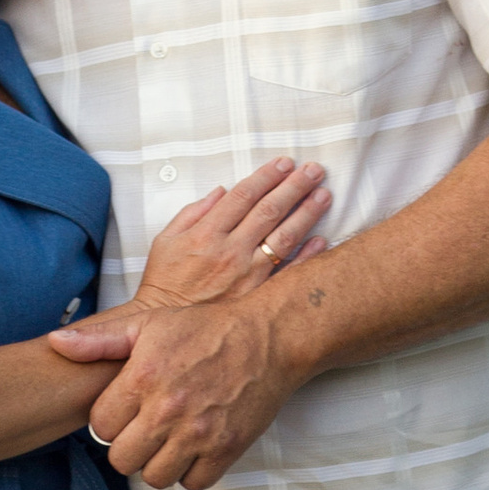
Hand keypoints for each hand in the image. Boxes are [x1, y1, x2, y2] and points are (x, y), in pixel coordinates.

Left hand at [47, 288, 301, 489]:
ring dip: (157, 463)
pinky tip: (191, 450)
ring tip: (167, 441)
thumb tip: (56, 343)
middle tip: (144, 430)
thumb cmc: (206, 329)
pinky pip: (193, 483)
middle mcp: (168, 409)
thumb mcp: (149, 323)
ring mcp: (199, 433)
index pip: (101, 426)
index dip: (110, 420)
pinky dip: (190, 472)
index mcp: (143, 378)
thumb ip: (100, 340)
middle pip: (122, 460)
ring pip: (154, 478)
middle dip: (128, 447)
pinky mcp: (227, 449)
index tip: (125, 410)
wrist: (269, 337)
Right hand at [133, 156, 327, 310]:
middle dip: (294, 186)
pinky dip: (306, 256)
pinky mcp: (256, 296)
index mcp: (206, 233)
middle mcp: (230, 251)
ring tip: (324, 195)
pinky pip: (287, 273)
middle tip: (314, 170)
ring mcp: (247, 275)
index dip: (266, 176)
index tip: (284, 163)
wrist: (165, 326)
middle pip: (269, 210)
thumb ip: (191, 213)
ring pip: (283, 237)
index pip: (243, 195)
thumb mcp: (165, 241)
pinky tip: (321, 240)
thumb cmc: (164, 283)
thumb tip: (220, 192)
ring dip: (306, 213)